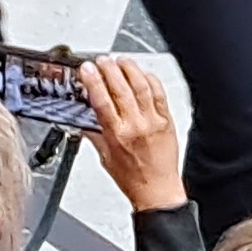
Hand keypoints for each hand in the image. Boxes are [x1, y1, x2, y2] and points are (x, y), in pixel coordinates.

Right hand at [79, 53, 188, 212]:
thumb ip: (95, 135)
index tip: (87, 69)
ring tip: (120, 60)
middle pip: (120, 89)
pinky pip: (159, 94)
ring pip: (141, 87)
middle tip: (102, 60)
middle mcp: (135, 126)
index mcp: (117, 135)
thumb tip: (84, 120)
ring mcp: (153, 121)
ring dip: (129, 69)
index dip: (93, 82)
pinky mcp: (167, 120)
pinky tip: (143, 73)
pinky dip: (150, 80)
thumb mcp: (105, 157)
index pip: (101, 101)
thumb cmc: (133, 178)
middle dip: (109, 70)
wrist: (157, 190)